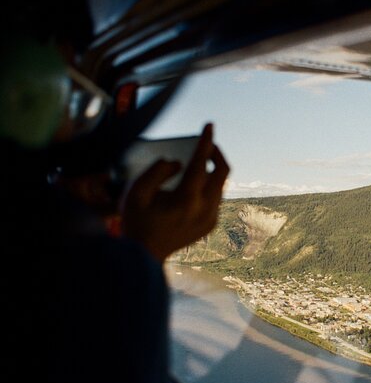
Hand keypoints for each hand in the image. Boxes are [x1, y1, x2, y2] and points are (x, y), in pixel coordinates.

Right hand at [121, 123, 228, 261]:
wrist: (144, 256)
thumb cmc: (136, 222)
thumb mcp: (136, 192)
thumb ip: (156, 171)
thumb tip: (176, 163)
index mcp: (186, 200)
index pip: (202, 164)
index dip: (206, 142)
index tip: (210, 125)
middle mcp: (205, 209)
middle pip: (223, 173)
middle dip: (216, 153)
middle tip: (205, 144)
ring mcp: (210, 219)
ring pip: (220, 185)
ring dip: (212, 170)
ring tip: (197, 162)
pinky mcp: (210, 224)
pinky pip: (216, 198)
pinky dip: (208, 185)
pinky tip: (193, 183)